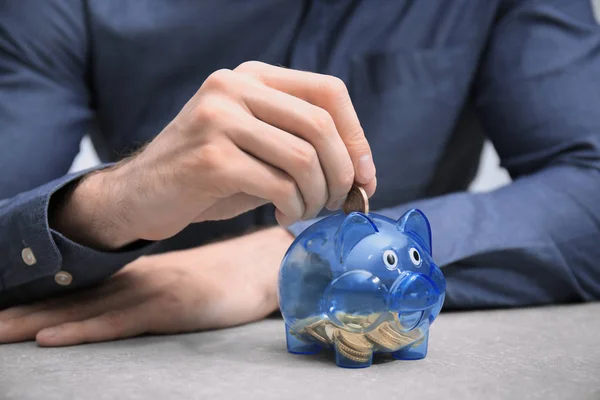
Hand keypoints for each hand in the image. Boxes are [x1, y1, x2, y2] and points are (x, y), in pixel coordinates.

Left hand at [0, 227, 290, 345]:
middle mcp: (139, 280)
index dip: (42, 299)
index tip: (5, 308)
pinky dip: (83, 331)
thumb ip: (158, 288)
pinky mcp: (172, 306)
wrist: (266, 265)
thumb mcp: (188, 282)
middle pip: (73, 299)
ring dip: (39, 323)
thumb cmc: (229, 278)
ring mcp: (154, 291)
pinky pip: (119, 322)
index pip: (83, 289)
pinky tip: (52, 338)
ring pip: (86, 310)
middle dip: (26, 311)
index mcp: (141, 276)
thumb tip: (129, 302)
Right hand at [53, 61, 375, 249]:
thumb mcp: (258, 145)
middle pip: (321, 124)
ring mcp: (219, 119)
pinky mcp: (211, 158)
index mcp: (252, 77)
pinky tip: (283, 215)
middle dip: (342, 173)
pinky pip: (279, 185)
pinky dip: (293, 207)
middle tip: (337, 202)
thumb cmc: (209, 175)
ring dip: (317, 196)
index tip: (364, 177)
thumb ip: (303, 144)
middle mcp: (234, 87)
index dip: (356, 137)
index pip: (329, 92)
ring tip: (304, 210)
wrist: (140, 195)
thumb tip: (363, 173)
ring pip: (304, 157)